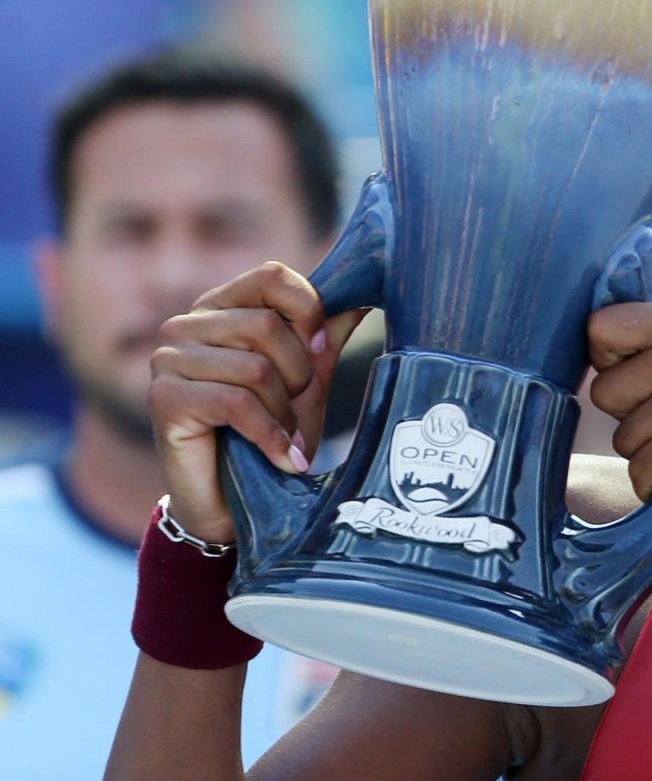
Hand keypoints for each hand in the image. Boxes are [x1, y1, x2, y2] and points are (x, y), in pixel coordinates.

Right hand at [148, 261, 366, 542]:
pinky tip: (284, 457)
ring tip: (288, 437)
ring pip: (256, 367)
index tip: (322, 352)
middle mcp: (186, 326)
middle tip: (300, 412)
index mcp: (220, 307)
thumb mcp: (305, 380)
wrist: (227, 504)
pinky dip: (271, 434)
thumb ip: (323, 337)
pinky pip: (237, 402)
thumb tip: (360, 298)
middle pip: (267, 325)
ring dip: (285, 411)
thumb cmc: (267, 433)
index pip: (272, 276)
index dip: (309, 311)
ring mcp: (168, 360)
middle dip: (300, 375)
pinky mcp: (163, 399)